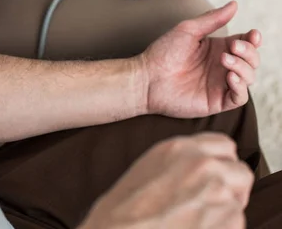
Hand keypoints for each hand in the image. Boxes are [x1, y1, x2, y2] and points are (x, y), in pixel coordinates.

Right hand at [80, 133, 253, 228]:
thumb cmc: (123, 208)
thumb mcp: (148, 168)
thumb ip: (179, 161)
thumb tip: (200, 166)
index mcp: (179, 148)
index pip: (224, 144)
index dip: (221, 162)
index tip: (216, 174)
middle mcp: (202, 165)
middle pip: (240, 172)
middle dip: (230, 187)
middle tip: (210, 201)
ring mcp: (218, 193)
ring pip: (238, 201)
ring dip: (224, 210)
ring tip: (196, 219)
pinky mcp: (228, 221)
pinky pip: (237, 222)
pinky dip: (222, 228)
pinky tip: (195, 228)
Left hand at [139, 1, 261, 117]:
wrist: (146, 77)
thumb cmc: (162, 53)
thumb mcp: (188, 30)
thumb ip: (212, 19)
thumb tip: (233, 4)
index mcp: (216, 49)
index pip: (245, 43)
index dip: (253, 39)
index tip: (253, 34)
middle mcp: (221, 66)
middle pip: (251, 59)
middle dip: (249, 51)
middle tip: (233, 47)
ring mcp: (220, 84)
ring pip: (249, 77)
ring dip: (243, 66)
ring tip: (225, 59)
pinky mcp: (216, 101)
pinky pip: (240, 97)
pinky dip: (241, 86)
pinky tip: (229, 76)